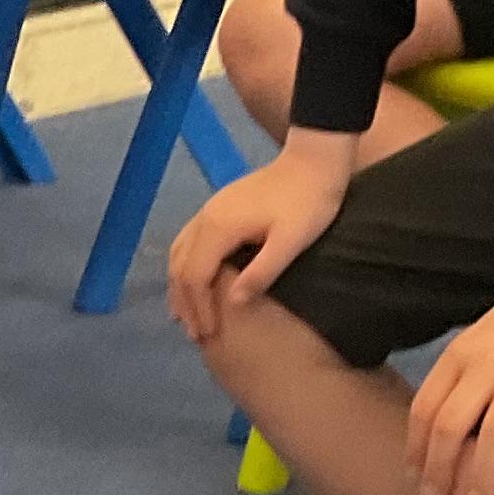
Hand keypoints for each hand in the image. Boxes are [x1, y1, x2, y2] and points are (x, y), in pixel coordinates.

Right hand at [165, 135, 355, 344]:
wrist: (314, 159)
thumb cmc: (309, 202)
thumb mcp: (291, 241)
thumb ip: (262, 272)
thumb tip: (234, 303)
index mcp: (219, 228)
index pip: (195, 276)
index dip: (198, 308)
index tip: (208, 334)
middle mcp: (205, 218)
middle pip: (180, 267)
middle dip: (185, 303)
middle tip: (195, 334)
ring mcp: (208, 210)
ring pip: (179, 253)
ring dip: (180, 286)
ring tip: (188, 314)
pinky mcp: (217, 207)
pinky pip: (188, 242)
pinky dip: (186, 267)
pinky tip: (196, 281)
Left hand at [407, 267, 493, 494]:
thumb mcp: (483, 339)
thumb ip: (464, 375)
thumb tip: (443, 423)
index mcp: (461, 355)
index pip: (425, 408)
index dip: (416, 448)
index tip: (414, 477)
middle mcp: (487, 366)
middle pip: (450, 427)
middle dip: (438, 471)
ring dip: (483, 477)